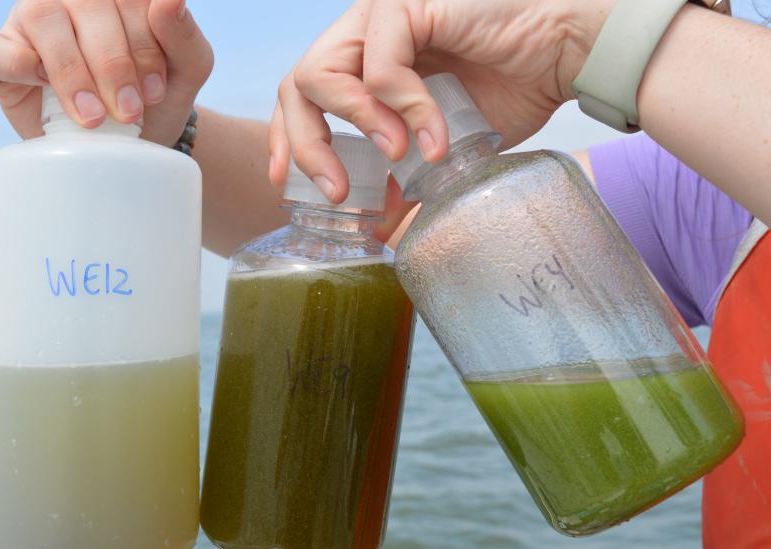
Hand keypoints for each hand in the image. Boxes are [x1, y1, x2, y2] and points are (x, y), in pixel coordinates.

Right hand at [0, 0, 212, 145]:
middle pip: (86, 7)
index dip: (143, 45)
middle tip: (129, 113)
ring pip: (41, 20)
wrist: (128, 141)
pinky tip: (38, 81)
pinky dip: (11, 62)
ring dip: (71, 72)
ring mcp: (30, 18)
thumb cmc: (154, 97)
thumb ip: (183, 35)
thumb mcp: (186, 70)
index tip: (155, 92)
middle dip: (113, 66)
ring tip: (93, 117)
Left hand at [269, 0, 613, 201]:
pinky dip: (404, 110)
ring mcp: (382, 17)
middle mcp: (364, 36)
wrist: (565, 56)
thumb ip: (401, 177)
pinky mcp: (408, 7)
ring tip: (393, 157)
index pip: (301, 98)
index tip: (285, 185)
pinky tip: (434, 138)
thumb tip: (376, 225)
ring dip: (354, 126)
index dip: (287, 140)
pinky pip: (380, 69)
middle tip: (338, 192)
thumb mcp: (440, 148)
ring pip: (322, 73)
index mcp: (363, 63)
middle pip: (298, 87)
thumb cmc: (511, 90)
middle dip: (308, 146)